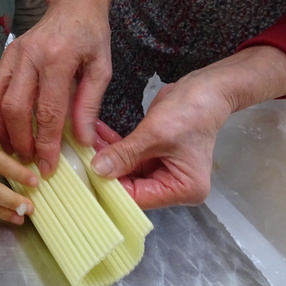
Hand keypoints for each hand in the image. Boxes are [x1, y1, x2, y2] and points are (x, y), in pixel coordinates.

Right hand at [0, 0, 123, 178]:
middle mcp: (29, 56)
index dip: (46, 143)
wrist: (72, 4)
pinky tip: (4, 130)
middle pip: (14, 108)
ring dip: (0, 129)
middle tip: (28, 162)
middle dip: (20, 140)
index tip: (48, 167)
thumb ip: (89, 105)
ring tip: (12, 149)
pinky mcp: (4, 56)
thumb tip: (82, 141)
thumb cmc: (90, 36)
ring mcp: (12, 55)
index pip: (48, 110)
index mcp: (57, 59)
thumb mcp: (101, 68)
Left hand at [89, 47, 285, 208]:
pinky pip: (130, 155)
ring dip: (106, 155)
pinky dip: (114, 145)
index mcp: (183, 189)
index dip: (112, 188)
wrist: (207, 88)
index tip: (85, 176)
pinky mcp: (155, 153)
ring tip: (83, 143)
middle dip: (106, 169)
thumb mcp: (155, 134)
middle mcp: (174, 185)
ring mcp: (164, 169)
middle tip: (78, 157)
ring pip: (127, 169)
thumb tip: (97, 170)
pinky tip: (94, 135)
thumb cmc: (190, 112)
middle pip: (132, 185)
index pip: (140, 197)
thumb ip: (126, 154)